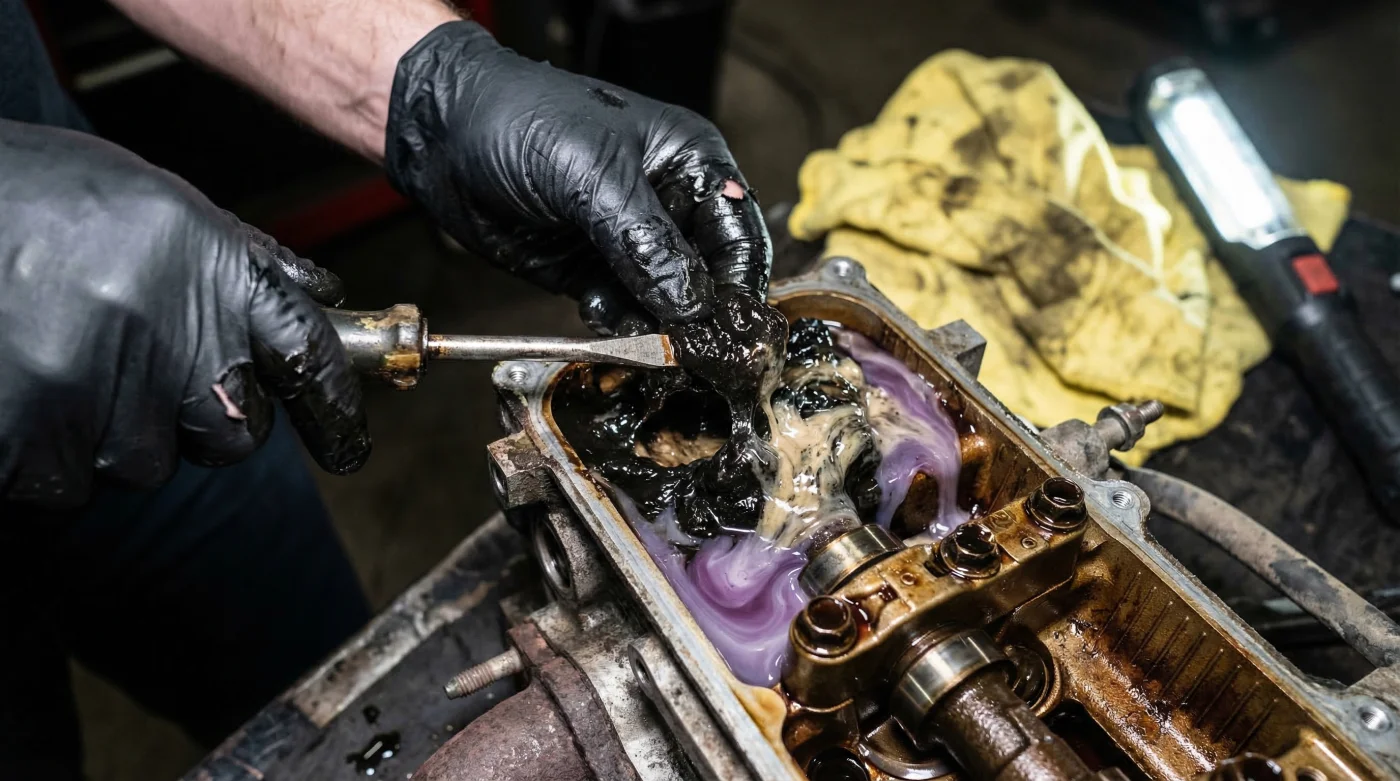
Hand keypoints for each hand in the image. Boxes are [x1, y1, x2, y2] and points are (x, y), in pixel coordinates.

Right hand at [0, 121, 369, 507]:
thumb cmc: (30, 199)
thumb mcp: (152, 205)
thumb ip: (240, 261)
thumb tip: (317, 300)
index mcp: (208, 268)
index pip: (308, 355)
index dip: (335, 411)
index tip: (350, 448)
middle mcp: (170, 335)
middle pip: (235, 435)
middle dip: (201, 417)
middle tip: (136, 366)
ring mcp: (101, 395)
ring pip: (144, 463)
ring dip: (110, 430)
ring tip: (54, 352)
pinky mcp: (35, 445)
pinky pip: (69, 482)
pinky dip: (46, 450)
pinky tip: (18, 381)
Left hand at [385, 21, 770, 334]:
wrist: (443, 133)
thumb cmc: (522, 120)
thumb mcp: (594, 177)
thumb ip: (647, 245)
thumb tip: (693, 307)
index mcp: (689, 163)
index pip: (738, 235)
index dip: (741, 285)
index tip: (734, 331)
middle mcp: (668, 206)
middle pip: (709, 277)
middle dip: (701, 316)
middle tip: (694, 353)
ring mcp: (629, 243)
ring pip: (666, 304)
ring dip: (659, 329)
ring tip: (648, 345)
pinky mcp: (592, 273)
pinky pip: (622, 314)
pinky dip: (619, 329)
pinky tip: (601, 320)